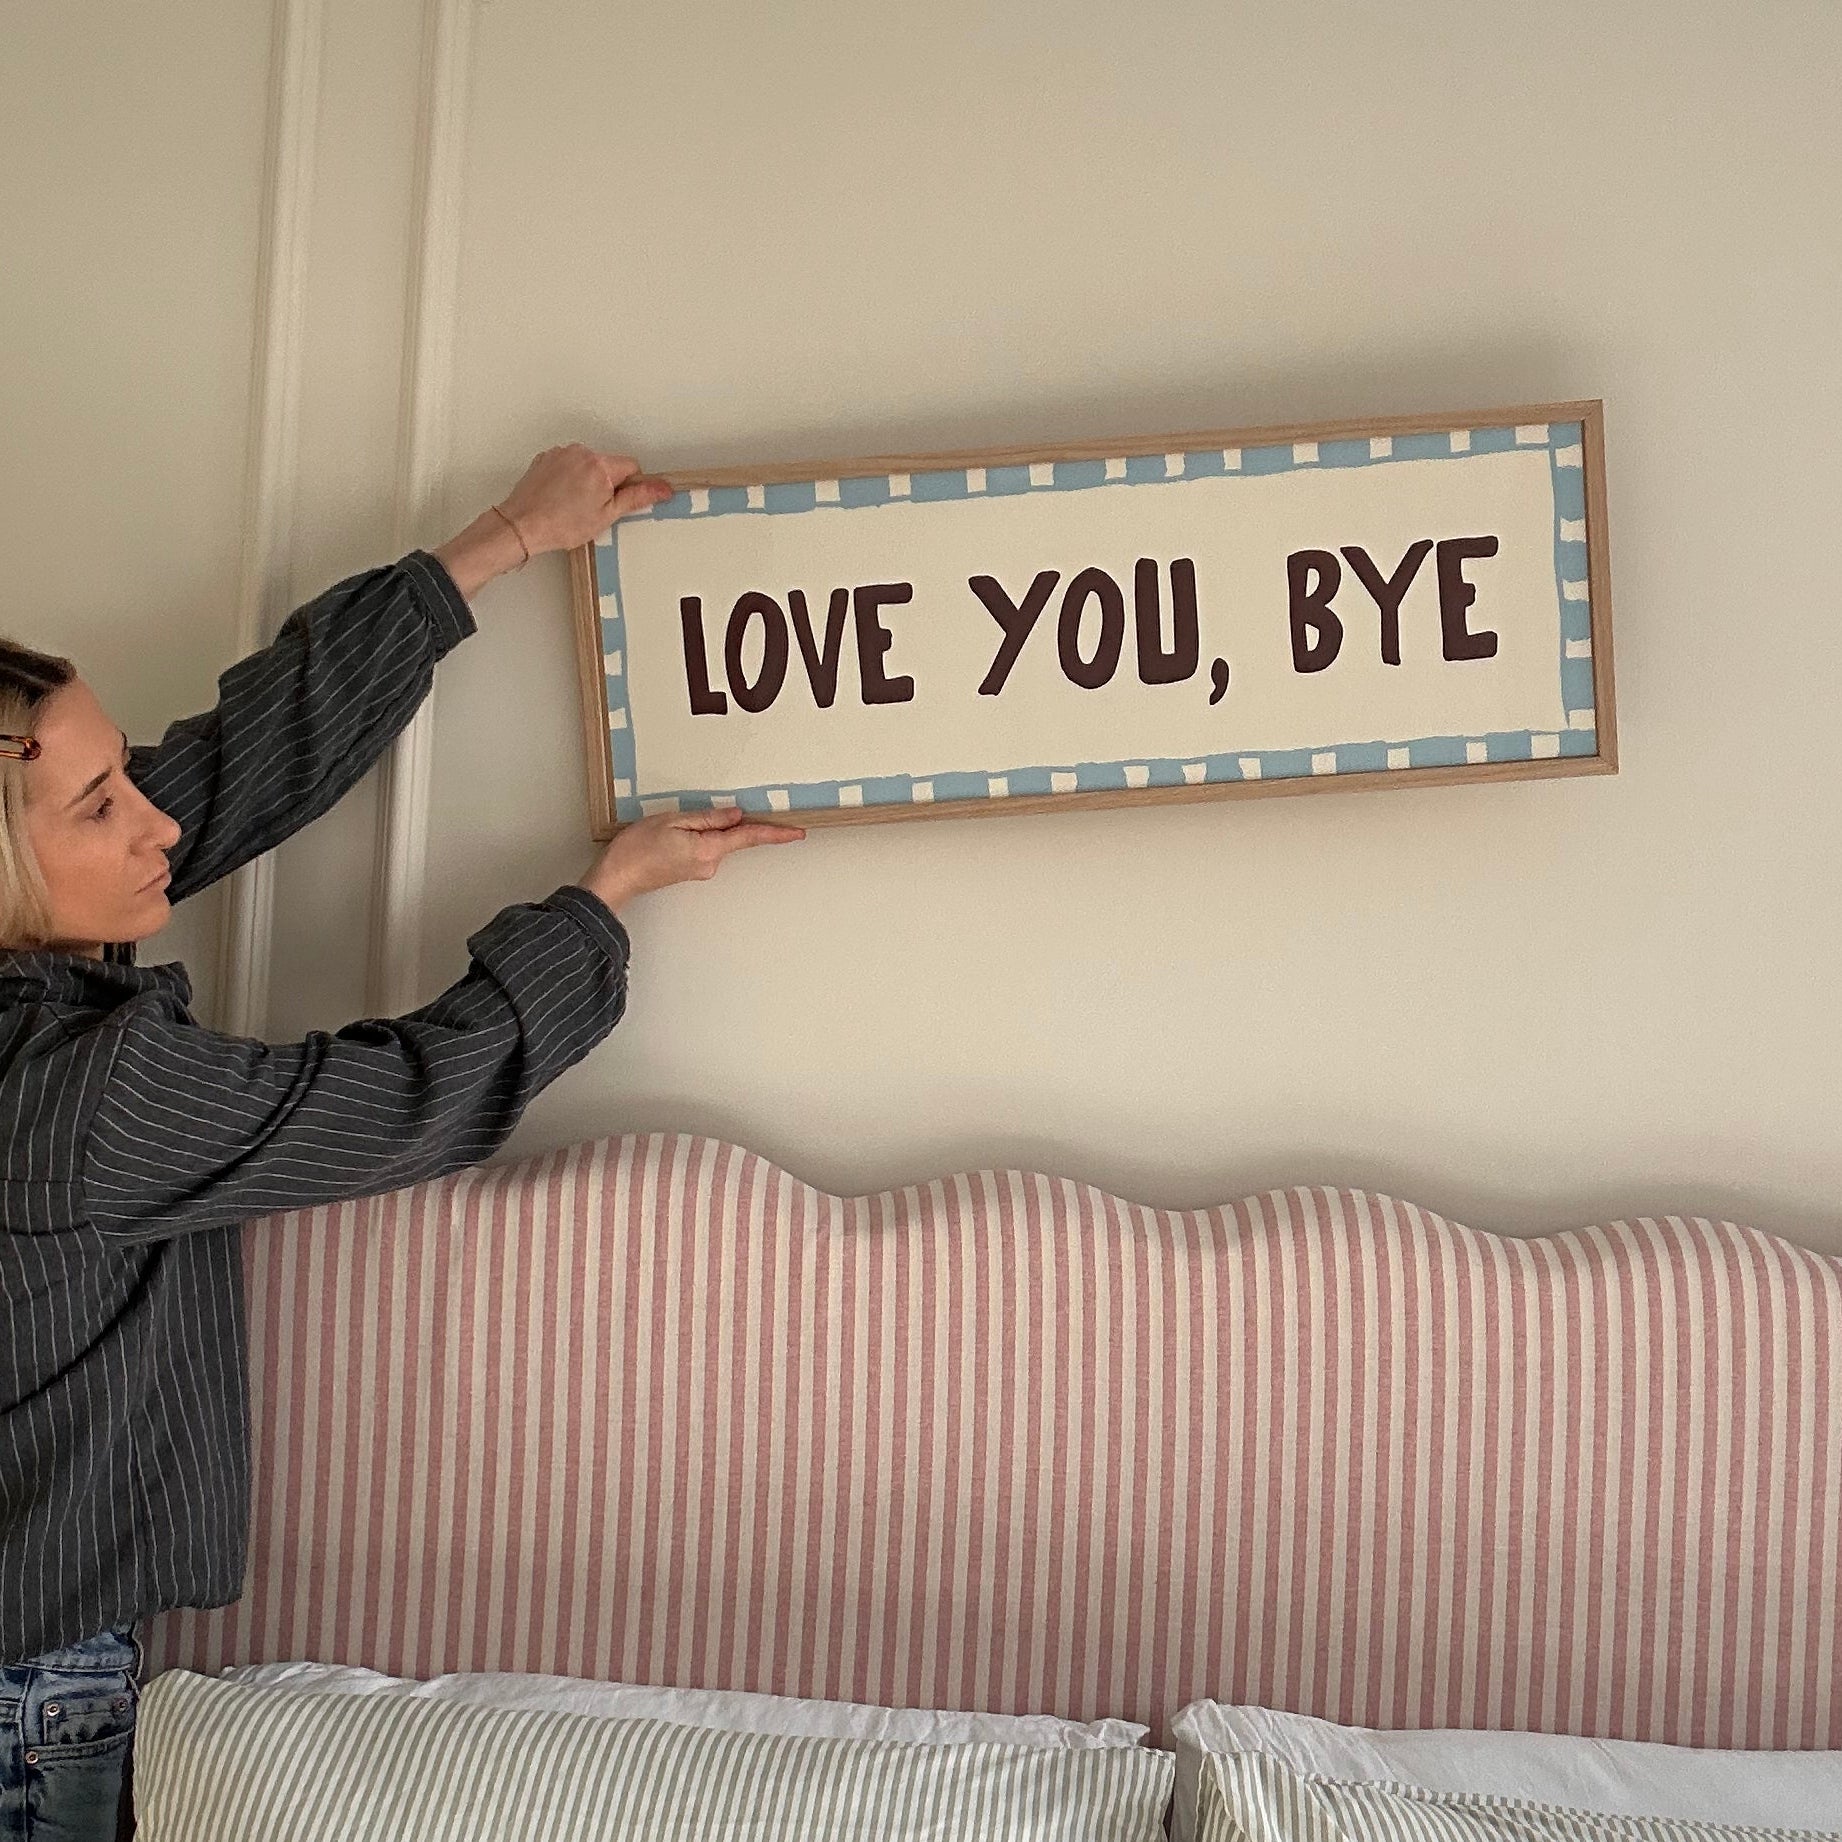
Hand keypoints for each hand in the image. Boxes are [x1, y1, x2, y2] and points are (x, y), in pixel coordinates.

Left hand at [497, 443, 672, 554]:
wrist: (523, 525)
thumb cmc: (561, 524)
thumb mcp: (607, 515)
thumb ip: (637, 497)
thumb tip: (661, 488)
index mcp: (600, 465)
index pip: (632, 466)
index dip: (630, 486)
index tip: (619, 501)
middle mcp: (581, 452)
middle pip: (608, 464)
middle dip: (607, 483)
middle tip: (594, 508)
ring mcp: (561, 453)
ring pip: (588, 464)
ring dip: (587, 480)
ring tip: (574, 505)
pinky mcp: (546, 458)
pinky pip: (568, 464)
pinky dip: (569, 478)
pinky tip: (561, 498)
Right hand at [578, 808, 804, 912]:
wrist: (616, 878)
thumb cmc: (636, 850)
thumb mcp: (672, 820)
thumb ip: (708, 817)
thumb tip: (735, 815)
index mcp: (708, 849)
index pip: (749, 837)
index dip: (775, 833)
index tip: (797, 832)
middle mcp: (710, 864)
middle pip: (731, 836)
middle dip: (718, 820)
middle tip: (687, 816)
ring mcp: (702, 870)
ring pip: (715, 841)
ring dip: (702, 828)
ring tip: (668, 828)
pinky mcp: (693, 871)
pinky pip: (704, 847)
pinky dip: (697, 836)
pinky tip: (672, 834)